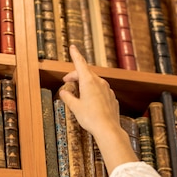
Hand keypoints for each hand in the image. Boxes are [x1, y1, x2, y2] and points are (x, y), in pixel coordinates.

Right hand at [59, 45, 138, 174]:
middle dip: (76, 75)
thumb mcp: (75, 107)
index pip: (80, 64)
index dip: (76, 55)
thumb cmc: (90, 118)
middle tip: (67, 81)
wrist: (108, 129)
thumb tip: (64, 92)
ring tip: (78, 93)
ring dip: (85, 84)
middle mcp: (100, 83)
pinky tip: (90, 102)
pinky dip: (93, 92)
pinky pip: (101, 91)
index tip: (73, 47)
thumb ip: (68, 97)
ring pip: (94, 82)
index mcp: (89, 81)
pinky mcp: (112, 98)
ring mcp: (107, 90)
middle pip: (86, 73)